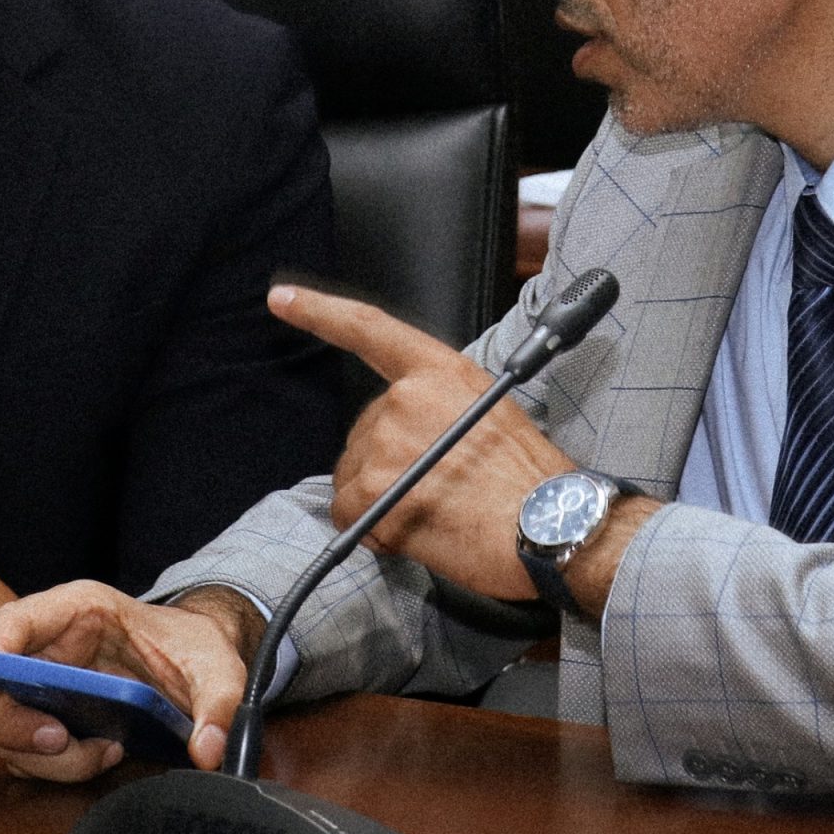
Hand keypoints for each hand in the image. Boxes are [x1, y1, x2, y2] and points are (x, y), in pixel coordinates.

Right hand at [0, 581, 254, 781]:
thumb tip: (208, 748)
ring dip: (40, 754)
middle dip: (10, 721)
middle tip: (57, 739)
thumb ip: (217, 703)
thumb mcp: (216, 667)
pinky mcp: (46, 715)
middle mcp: (48, 645)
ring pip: (0, 725)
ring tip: (100, 752)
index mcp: (77, 611)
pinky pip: (22, 749)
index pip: (10, 621)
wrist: (196, 665)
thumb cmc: (193, 649)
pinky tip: (99, 755)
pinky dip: (53, 765)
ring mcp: (42, 683)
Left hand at [266, 283, 574, 600]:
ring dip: (380, 500)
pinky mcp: (374, 487)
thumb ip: (442, 408)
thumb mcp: (493, 414)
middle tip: (436, 492)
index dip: (319, 312)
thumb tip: (416, 436)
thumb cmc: (533, 482)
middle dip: (384, 465)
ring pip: (354, 475)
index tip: (282, 299)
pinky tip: (413, 533)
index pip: (369, 329)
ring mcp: (388, 440)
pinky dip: (369, 531)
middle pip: (363, 430)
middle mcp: (408, 396)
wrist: (551, 526)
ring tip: (435, 514)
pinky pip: (347, 512)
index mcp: (440, 371)